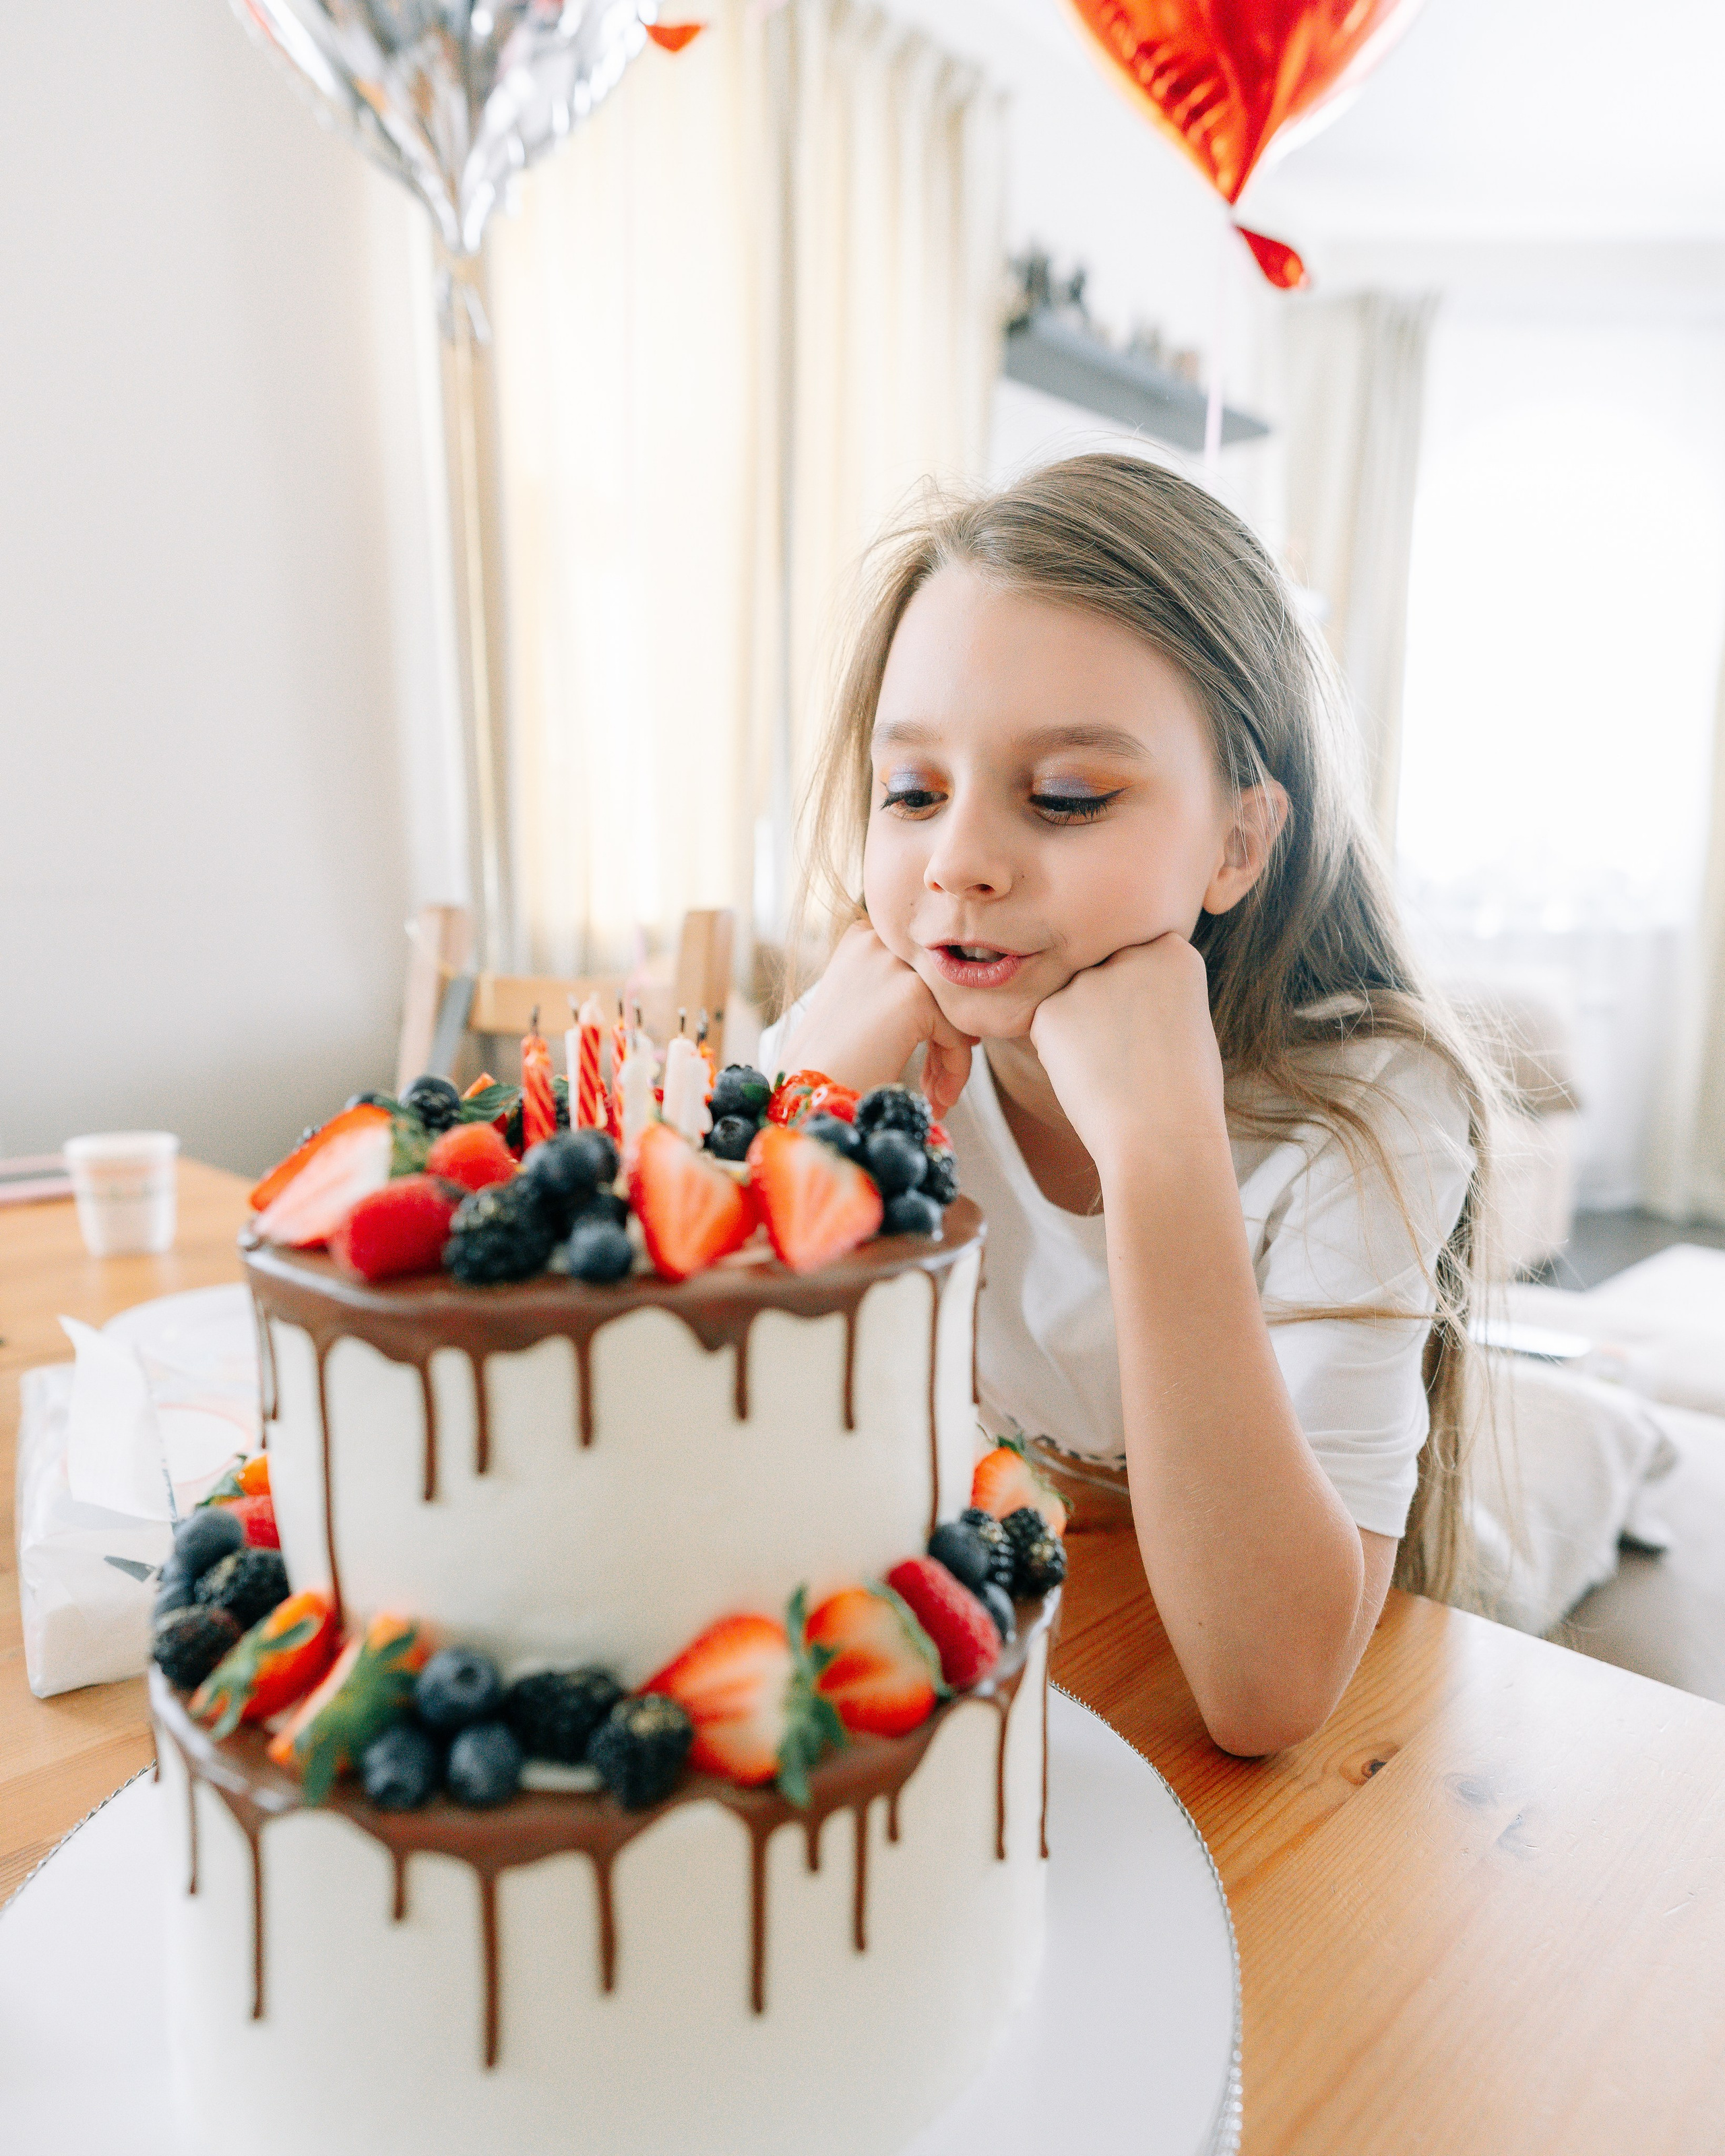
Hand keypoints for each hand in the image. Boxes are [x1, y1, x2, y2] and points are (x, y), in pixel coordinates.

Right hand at [781, 922, 975, 1117]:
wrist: (806, 1094)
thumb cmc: (824, 1062)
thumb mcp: (856, 1008)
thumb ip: (896, 994)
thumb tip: (955, 1004)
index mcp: (861, 939)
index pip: (921, 968)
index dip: (932, 1010)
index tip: (933, 1050)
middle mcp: (878, 942)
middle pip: (940, 989)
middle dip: (944, 1038)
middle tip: (939, 1081)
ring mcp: (897, 966)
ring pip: (953, 1013)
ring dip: (950, 1059)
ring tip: (937, 1097)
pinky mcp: (914, 995)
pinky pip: (958, 1036)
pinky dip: (955, 1072)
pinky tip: (938, 1101)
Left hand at [1028, 936, 1224, 1178]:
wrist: (1162, 1138)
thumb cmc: (1185, 1093)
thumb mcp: (1187, 1020)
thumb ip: (1153, 989)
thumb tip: (1115, 988)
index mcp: (1173, 950)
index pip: (1140, 958)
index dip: (1142, 998)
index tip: (1154, 1029)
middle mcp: (1128, 954)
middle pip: (1103, 973)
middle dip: (1108, 1006)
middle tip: (1129, 1054)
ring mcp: (1087, 980)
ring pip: (1072, 998)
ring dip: (1082, 1028)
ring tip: (1113, 1070)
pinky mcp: (1050, 1011)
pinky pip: (1046, 1025)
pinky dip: (1059, 1051)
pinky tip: (1089, 1077)